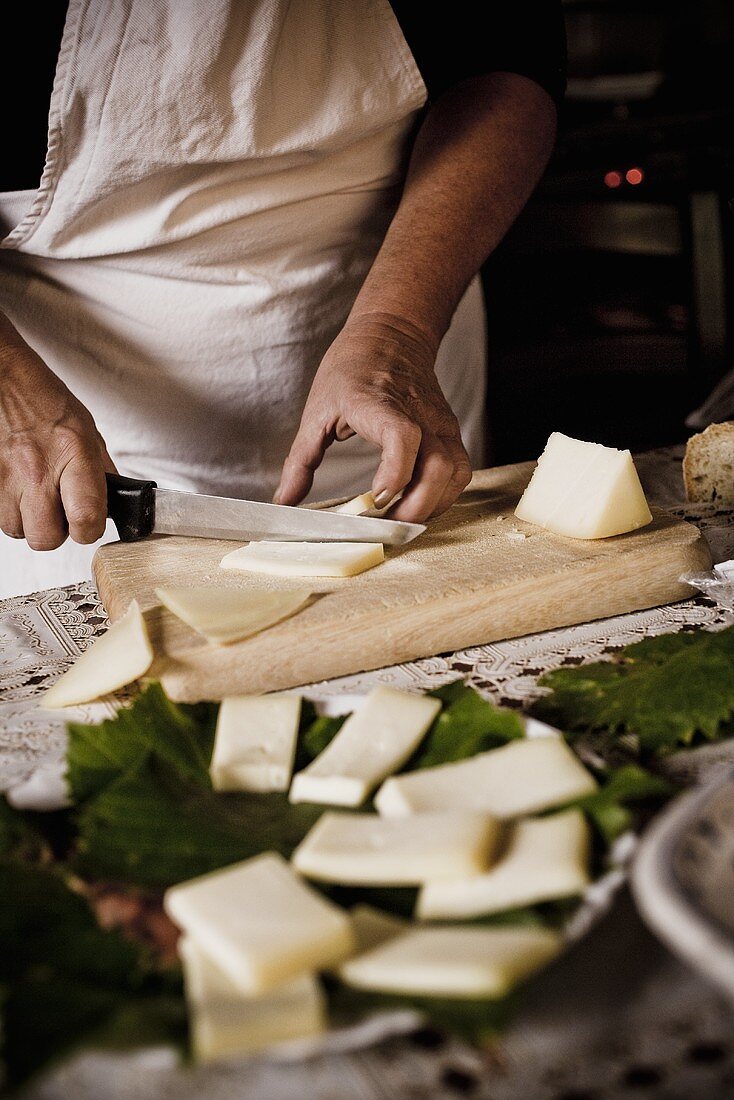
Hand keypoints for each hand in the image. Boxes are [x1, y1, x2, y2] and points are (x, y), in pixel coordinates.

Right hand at [0, 325, 115, 549]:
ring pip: (18, 531)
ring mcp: (5, 478)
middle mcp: (37, 469)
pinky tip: (18, 488)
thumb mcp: (87, 430)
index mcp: (72, 454)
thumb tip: (112, 503)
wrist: (4, 379)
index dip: (88, 530)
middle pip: (46, 538)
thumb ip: (101, 471)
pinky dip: (10, 509)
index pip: (85, 518)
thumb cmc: (44, 401)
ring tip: (36, 495)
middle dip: (55, 532)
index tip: (88, 524)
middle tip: (59, 512)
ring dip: (29, 521)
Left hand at [275, 315, 471, 521]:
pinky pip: (459, 470)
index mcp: (378, 403)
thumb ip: (300, 460)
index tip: (376, 497)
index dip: (395, 473)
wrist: (392, 333)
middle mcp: (418, 414)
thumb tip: (284, 501)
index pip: (403, 437)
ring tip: (402, 518)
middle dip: (416, 506)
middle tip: (386, 525)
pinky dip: (443, 495)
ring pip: (455, 472)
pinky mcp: (450, 431)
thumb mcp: (317, 409)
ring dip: (433, 504)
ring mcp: (440, 423)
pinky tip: (419, 503)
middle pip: (438, 467)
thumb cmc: (352, 368)